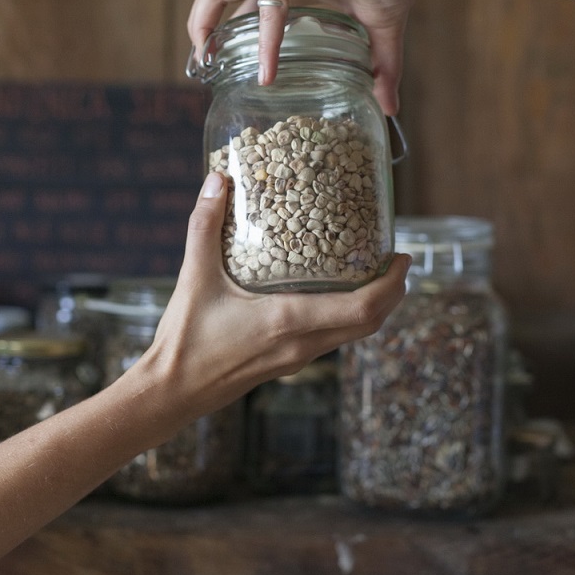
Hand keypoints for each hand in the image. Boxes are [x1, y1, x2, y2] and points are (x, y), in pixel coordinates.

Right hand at [142, 171, 410, 419]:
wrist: (172, 393)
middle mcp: (302, 343)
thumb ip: (205, 226)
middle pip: (370, 323)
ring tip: (371, 272)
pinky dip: (347, 316)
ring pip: (354, 334)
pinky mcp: (288, 363)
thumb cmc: (185, 340)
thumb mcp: (194, 277)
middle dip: (392, 293)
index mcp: (289, 321)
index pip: (363, 308)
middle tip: (396, 261)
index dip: (392, 284)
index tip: (403, 258)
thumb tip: (217, 181)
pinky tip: (331, 294)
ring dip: (372, 306)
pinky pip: (333, 339)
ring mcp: (298, 357)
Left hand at [186, 0, 421, 115]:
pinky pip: (265, 6)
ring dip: (203, 20)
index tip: (224, 64)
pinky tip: (268, 70)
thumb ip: (380, 69)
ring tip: (203, 58)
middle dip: (201, 24)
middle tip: (200, 64)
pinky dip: (265, 40)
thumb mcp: (378, 32)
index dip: (228, 30)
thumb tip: (390, 108)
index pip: (245, 5)